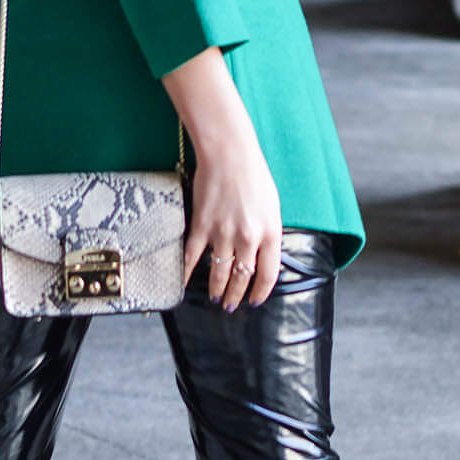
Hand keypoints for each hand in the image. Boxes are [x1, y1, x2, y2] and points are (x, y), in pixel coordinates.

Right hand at [183, 137, 282, 310]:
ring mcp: (223, 233)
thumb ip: (269, 232)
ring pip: (220, 271)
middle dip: (237, 295)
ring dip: (217, 288)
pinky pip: (193, 256)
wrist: (228, 154)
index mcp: (270, 232)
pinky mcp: (201, 225)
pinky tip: (186, 281)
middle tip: (232, 305)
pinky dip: (188, 271)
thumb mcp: (272, 206)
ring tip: (216, 297)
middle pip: (243, 277)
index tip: (255, 300)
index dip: (261, 292)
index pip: (268, 274)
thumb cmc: (253, 175)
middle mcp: (248, 237)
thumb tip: (263, 254)